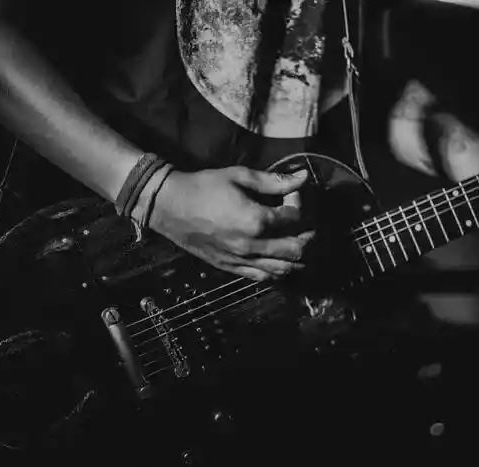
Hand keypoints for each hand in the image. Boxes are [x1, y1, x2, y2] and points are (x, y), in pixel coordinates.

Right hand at [148, 166, 313, 280]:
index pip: (295, 219)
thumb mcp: (239, 176)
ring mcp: (241, 260)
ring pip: (282, 269)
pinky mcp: (230, 267)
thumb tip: (302, 176)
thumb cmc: (203, 187)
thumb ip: (274, 181)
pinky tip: (282, 264)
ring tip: (302, 247)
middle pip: (295, 249)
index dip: (302, 207)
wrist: (169, 206)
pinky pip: (262, 277)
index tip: (298, 197)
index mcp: (256, 220)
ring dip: (297, 259)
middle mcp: (252, 245)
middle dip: (307, 237)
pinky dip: (277, 272)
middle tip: (308, 226)